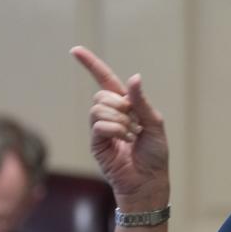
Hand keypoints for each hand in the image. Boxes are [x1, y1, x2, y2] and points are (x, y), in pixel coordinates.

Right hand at [70, 46, 169, 207]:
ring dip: (120, 120)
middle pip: (101, 95)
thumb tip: (134, 77)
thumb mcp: (155, 124)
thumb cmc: (155, 155)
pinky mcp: (96, 144)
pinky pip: (99, 125)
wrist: (149, 181)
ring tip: (132, 135)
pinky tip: (126, 141)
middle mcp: (110, 116)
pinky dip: (115, 130)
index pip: (104, 80)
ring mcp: (101, 130)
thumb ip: (142, 102)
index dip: (91, 65)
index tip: (76, 50)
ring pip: (98, 108)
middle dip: (121, 106)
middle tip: (136, 125)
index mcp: (125, 107)